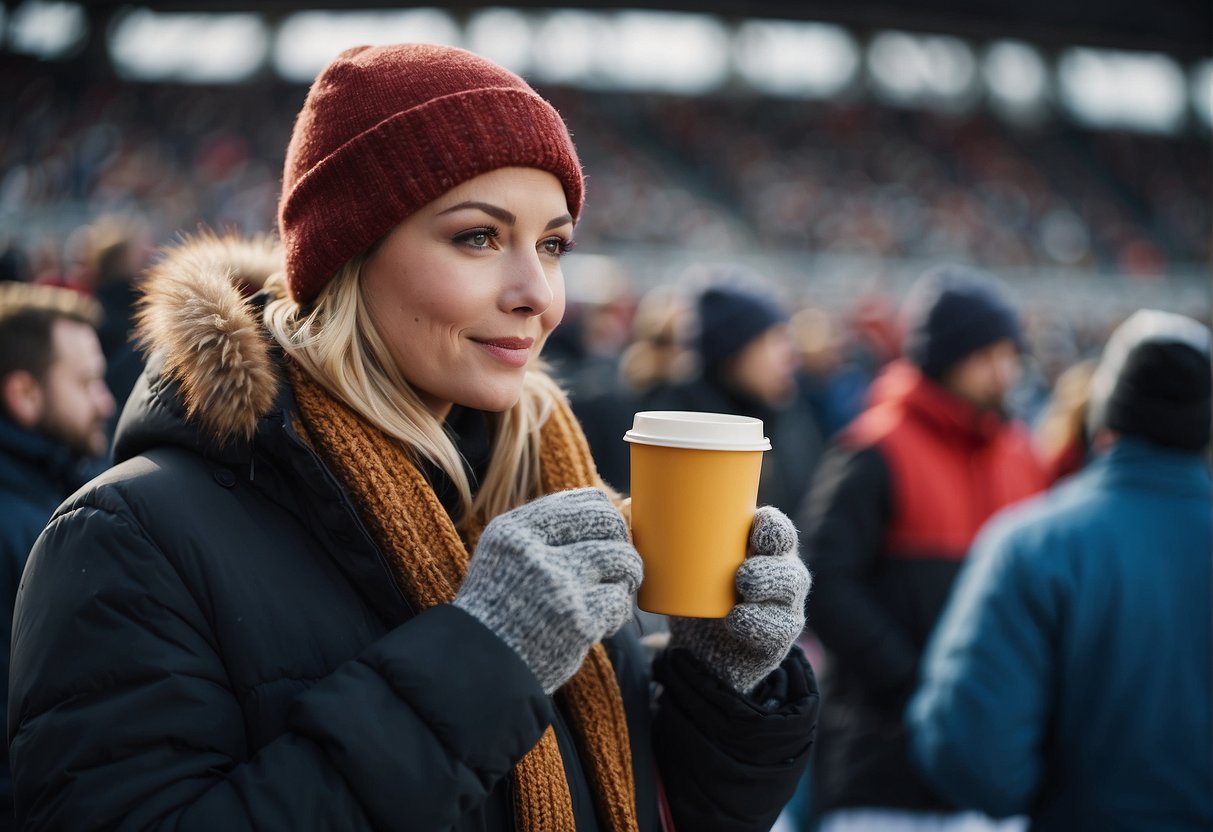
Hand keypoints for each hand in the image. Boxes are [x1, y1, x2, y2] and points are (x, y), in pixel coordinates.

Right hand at [454, 488, 642, 693]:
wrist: (480, 666)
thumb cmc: (501, 605)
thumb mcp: (506, 552)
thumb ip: (549, 529)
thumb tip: (613, 511)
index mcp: (515, 529)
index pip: (585, 500)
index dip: (606, 516)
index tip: (606, 535)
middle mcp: (535, 552)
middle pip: (608, 524)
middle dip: (621, 542)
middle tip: (616, 563)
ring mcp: (559, 587)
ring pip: (622, 560)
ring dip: (626, 576)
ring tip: (612, 589)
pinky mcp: (579, 622)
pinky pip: (619, 602)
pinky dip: (617, 610)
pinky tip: (601, 619)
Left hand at [667, 506, 809, 694]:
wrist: (704, 654)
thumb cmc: (695, 594)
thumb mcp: (683, 566)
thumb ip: (661, 538)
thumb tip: (625, 506)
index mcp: (760, 547)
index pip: (776, 527)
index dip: (770, 522)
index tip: (752, 521)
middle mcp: (781, 569)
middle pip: (788, 552)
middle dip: (769, 551)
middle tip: (740, 566)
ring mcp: (784, 603)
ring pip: (789, 585)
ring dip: (766, 581)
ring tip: (741, 583)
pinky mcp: (778, 635)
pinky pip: (777, 627)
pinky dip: (757, 622)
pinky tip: (739, 619)